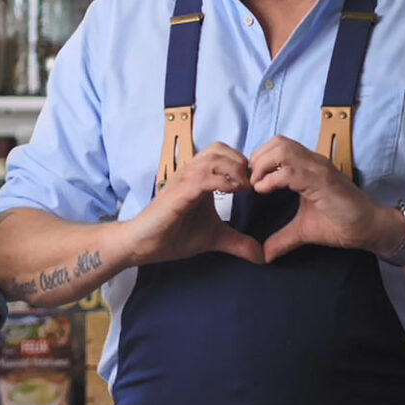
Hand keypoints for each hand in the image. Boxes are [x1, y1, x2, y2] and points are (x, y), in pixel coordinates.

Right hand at [123, 142, 263, 265]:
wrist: (143, 244)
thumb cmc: (172, 235)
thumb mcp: (214, 238)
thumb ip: (238, 242)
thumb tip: (261, 256)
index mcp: (199, 178)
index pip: (224, 155)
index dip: (243, 165)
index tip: (256, 185)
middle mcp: (191, 173)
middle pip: (220, 148)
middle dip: (242, 163)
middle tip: (253, 185)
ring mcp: (184, 180)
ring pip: (214, 157)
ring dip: (235, 169)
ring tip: (246, 188)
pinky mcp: (179, 192)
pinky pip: (204, 176)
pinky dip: (224, 181)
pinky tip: (234, 193)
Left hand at [248, 136, 402, 261]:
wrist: (370, 228)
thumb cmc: (342, 223)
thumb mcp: (303, 231)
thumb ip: (282, 239)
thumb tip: (264, 254)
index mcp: (307, 167)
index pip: (276, 147)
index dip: (258, 161)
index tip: (249, 183)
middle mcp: (313, 162)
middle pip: (276, 142)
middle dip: (257, 159)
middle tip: (250, 183)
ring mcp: (319, 169)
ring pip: (282, 150)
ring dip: (262, 166)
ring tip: (257, 187)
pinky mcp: (323, 180)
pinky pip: (292, 170)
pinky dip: (272, 178)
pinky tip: (265, 191)